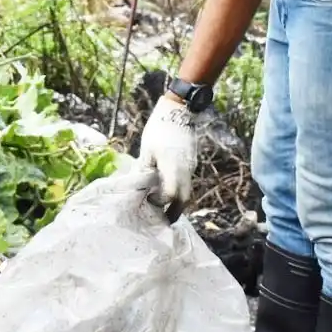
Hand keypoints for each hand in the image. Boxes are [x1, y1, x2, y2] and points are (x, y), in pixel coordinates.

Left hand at [139, 94, 196, 216]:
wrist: (179, 111)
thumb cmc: (159, 128)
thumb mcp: (147, 149)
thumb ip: (145, 169)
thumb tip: (140, 186)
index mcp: (172, 167)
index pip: (170, 195)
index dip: (160, 202)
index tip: (149, 200)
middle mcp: (185, 170)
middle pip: (184, 198)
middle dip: (175, 211)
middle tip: (165, 220)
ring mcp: (191, 166)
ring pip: (187, 190)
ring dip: (177, 200)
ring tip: (163, 206)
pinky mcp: (192, 161)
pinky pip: (187, 181)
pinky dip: (179, 188)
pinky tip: (168, 187)